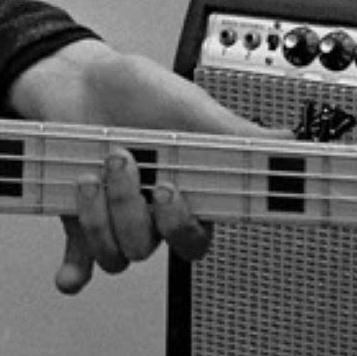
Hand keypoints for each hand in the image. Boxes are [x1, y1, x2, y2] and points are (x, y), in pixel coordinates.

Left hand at [8, 40, 260, 293]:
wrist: (77, 79)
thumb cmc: (137, 91)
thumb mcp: (188, 104)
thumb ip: (232, 133)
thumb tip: (287, 143)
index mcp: (188, 191)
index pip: (200, 233)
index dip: (188, 225)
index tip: (174, 194)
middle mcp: (155, 213)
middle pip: (156, 247)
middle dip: (134, 208)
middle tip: (124, 160)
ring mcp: (118, 219)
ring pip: (118, 254)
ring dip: (100, 218)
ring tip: (90, 173)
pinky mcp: (81, 221)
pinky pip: (81, 264)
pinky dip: (74, 273)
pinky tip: (70, 276)